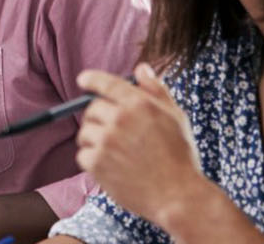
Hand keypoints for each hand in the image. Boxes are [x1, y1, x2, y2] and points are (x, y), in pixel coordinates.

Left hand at [73, 63, 211, 227]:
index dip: (92, 79)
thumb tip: (141, 68)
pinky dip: (93, 161)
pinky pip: (83, 155)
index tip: (83, 80)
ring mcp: (106, 141)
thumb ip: (156, 90)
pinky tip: (113, 167)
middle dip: (99, 118)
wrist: (178, 195)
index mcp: (140, 103)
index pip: (107, 83)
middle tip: (113, 132)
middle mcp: (120, 118)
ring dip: (95, 141)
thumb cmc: (180, 156)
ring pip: (85, 133)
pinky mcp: (97, 163)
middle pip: (92, 109)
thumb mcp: (175, 117)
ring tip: (117, 153)